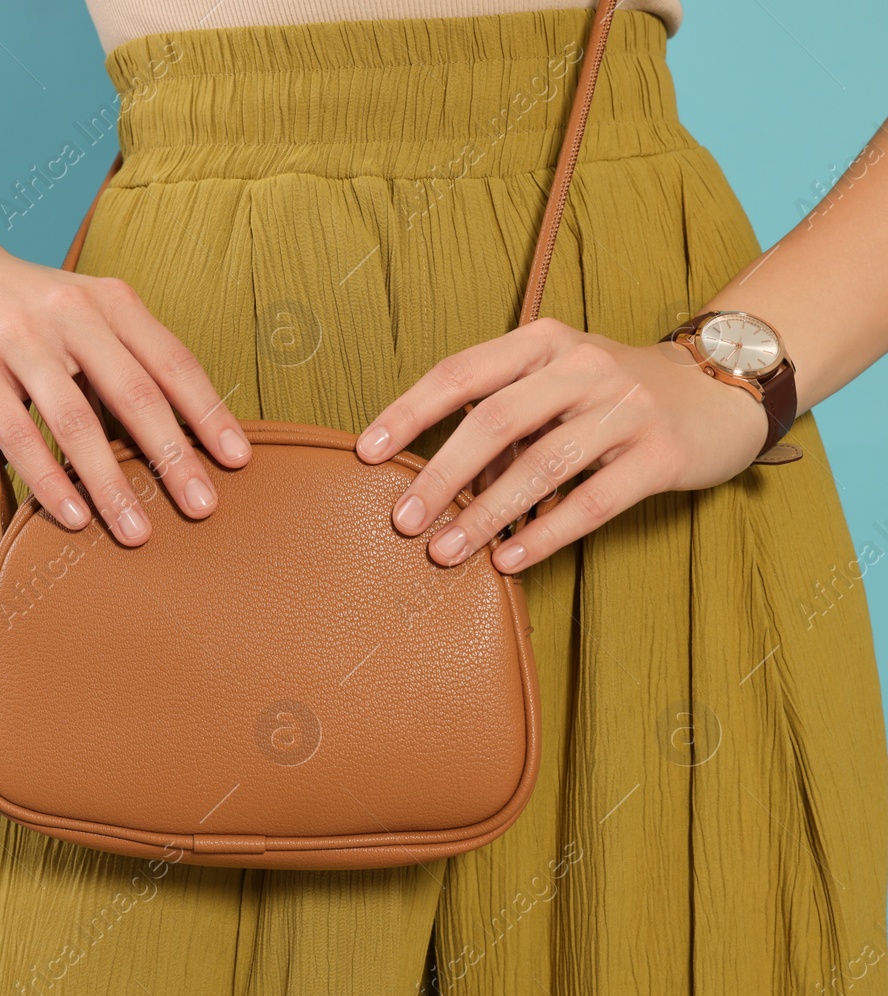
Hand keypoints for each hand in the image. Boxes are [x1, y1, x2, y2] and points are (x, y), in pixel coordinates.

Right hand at [0, 227, 251, 545]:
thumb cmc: (13, 300)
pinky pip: (16, 433)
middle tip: (203, 508)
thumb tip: (168, 432)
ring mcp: (18, 338)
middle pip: (135, 393)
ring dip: (111, 485)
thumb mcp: (75, 308)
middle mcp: (69, 312)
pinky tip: (71, 517)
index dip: (208, 412)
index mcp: (107, 299)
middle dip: (173, 457)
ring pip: (76, 422)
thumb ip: (115, 358)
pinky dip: (48, 480)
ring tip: (137, 533)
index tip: (238, 460)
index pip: (171, 360)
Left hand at [354, 317, 769, 572]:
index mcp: (542, 342)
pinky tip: (508, 560)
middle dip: (440, 473)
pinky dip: (545, 534)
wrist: (722, 386)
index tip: (365, 451)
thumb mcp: (554, 383)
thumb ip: (500, 422)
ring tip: (444, 552)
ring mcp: (625, 408)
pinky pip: (593, 502)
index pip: (461, 372)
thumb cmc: (611, 392)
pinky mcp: (660, 454)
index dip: (409, 411)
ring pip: (541, 465)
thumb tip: (435, 482)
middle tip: (402, 519)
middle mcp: (582, 366)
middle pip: (495, 421)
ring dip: (486, 514)